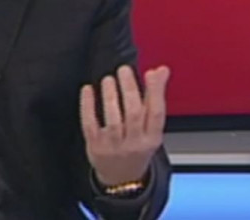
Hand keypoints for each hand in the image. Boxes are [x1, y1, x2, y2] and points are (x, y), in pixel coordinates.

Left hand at [79, 65, 169, 186]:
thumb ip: (155, 98)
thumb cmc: (138, 147)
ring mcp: (113, 146)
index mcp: (152, 138)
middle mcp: (134, 144)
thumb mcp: (152, 128)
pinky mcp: (95, 147)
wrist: (121, 178)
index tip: (151, 73)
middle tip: (124, 70)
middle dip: (129, 89)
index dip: (155, 92)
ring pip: (113, 120)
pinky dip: (88, 106)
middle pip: (133, 114)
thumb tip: (161, 70)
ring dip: (110, 96)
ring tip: (109, 79)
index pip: (157, 113)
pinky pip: (90, 124)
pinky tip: (88, 90)